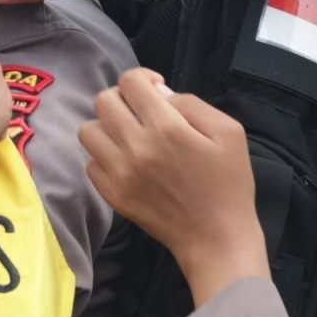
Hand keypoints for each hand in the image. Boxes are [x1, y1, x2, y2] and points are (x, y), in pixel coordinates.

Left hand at [80, 69, 268, 302]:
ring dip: (107, 126)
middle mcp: (136, 147)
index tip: (157, 91)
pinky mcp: (112, 195)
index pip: (130, 82)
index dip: (143, 78)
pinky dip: (104, 156)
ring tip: (129, 135)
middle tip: (142, 112)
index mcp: (166, 128)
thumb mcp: (229, 132)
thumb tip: (159, 93)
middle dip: (123, 98)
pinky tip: (127, 161)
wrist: (216, 238)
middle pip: (103, 101)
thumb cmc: (229, 184)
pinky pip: (90, 163)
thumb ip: (192, 103)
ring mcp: (119, 173)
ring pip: (88, 130)